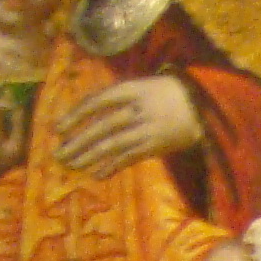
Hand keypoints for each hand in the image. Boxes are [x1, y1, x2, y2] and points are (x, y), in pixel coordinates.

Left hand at [57, 74, 201, 177]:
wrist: (202, 106)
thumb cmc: (165, 95)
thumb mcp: (140, 86)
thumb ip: (116, 98)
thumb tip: (85, 113)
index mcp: (130, 90)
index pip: (96, 101)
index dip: (75, 115)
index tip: (58, 129)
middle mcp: (138, 110)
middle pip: (102, 126)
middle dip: (78, 141)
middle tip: (59, 154)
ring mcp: (148, 129)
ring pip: (114, 144)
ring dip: (91, 156)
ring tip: (72, 165)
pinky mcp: (157, 146)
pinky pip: (131, 157)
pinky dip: (113, 166)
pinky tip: (97, 174)